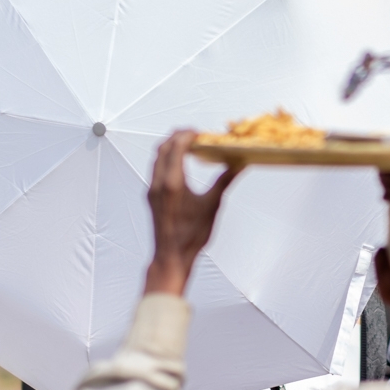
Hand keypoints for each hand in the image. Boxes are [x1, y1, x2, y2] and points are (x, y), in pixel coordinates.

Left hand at [144, 131, 240, 295]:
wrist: (171, 255)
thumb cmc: (191, 235)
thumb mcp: (212, 205)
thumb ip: (224, 181)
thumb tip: (239, 165)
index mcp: (173, 183)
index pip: (176, 146)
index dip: (188, 135)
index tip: (202, 133)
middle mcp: (159, 182)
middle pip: (163, 147)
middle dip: (178, 136)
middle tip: (196, 135)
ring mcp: (152, 189)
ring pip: (157, 157)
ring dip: (171, 147)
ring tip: (189, 146)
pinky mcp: (151, 195)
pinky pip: (156, 168)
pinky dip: (167, 159)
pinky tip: (181, 165)